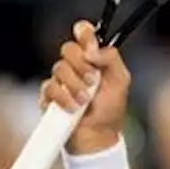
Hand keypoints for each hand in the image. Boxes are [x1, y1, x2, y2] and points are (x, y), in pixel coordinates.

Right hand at [40, 21, 131, 153]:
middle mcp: (76, 65)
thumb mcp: (120, 80)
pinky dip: (63, 97)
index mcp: (93, 58)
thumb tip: (91, 50)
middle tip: (92, 80)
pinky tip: (73, 108)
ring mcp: (61, 80)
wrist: (97, 136)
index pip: (84, 33)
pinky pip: (49, 87)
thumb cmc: (110, 109)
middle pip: (68, 48)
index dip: (83, 32)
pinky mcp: (48, 95)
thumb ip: (111, 58)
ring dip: (75, 85)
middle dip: (81, 64)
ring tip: (85, 100)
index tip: (88, 41)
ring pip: (58, 68)